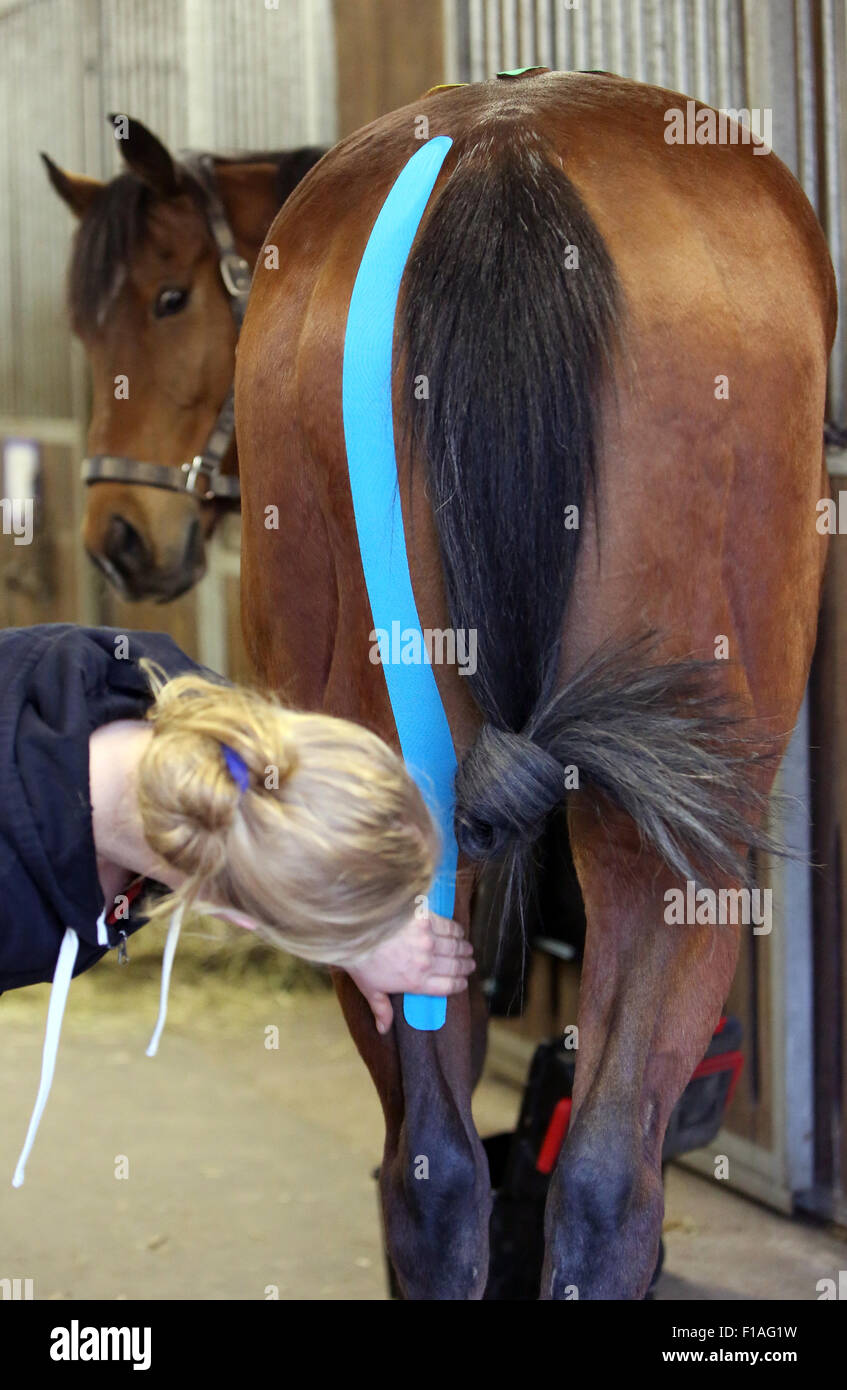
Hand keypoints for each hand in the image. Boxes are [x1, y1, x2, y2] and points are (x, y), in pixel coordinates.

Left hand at [346, 912, 474, 1034]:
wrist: (357, 928)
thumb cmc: (361, 960)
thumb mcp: (370, 989)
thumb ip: (382, 1009)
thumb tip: (383, 1030)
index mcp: (415, 982)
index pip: (447, 987)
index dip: (459, 985)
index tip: (463, 982)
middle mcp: (426, 963)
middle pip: (455, 966)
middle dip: (466, 966)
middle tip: (470, 964)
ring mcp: (428, 940)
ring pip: (455, 946)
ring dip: (464, 949)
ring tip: (468, 949)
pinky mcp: (426, 920)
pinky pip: (449, 927)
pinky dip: (457, 931)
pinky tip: (459, 932)